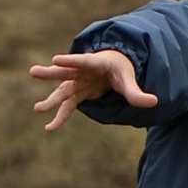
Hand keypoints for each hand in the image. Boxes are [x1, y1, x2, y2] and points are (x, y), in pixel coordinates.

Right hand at [28, 48, 155, 132]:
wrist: (113, 67)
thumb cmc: (121, 70)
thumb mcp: (129, 80)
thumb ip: (137, 93)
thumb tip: (154, 102)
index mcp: (96, 63)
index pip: (83, 61)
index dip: (70, 60)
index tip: (55, 59)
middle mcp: (82, 72)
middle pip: (65, 72)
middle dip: (51, 73)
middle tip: (33, 71)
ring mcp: (77, 82)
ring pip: (61, 90)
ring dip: (50, 99)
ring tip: (37, 109)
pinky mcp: (77, 93)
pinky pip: (66, 106)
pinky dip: (59, 116)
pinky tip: (49, 128)